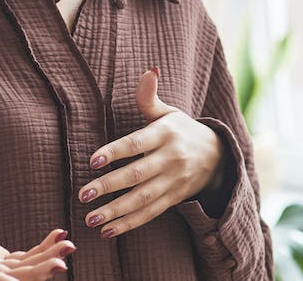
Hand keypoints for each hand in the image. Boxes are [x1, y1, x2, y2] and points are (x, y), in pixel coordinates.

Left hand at [78, 68, 226, 238]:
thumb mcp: (169, 112)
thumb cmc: (181, 129)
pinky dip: (130, 224)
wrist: (218, 155)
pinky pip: (150, 213)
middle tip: (84, 193)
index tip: (93, 160)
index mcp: (166, 133)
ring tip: (91, 219)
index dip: (115, 152)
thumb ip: (150, 97)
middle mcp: (171, 158)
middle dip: (110, 185)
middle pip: (137, 174)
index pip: (137, 143)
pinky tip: (108, 231)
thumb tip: (148, 70)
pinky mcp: (174, 198)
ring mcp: (174, 181)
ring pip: (142, 198)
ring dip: (116, 211)